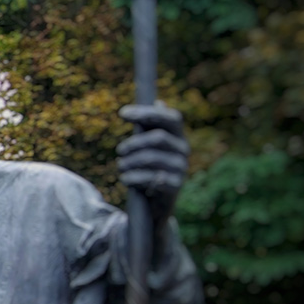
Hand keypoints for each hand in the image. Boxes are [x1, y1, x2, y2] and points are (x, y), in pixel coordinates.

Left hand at [118, 102, 188, 223]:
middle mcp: (183, 150)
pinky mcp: (175, 185)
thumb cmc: (150, 167)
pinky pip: (150, 178)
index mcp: (177, 136)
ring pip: (150, 158)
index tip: (122, 113)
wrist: (157, 201)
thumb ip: (151, 126)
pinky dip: (133, 178)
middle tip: (120, 150)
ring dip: (129, 162)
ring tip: (121, 166)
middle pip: (157, 138)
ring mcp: (181, 168)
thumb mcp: (150, 146)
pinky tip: (126, 179)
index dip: (147, 113)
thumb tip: (159, 101)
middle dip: (133, 143)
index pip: (171, 118)